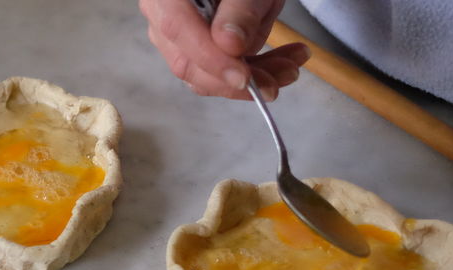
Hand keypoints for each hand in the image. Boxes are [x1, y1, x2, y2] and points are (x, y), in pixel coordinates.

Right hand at [140, 0, 308, 100]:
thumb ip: (240, 9)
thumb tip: (229, 45)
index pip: (178, 28)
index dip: (211, 58)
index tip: (244, 78)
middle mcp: (161, 14)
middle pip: (189, 61)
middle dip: (238, 77)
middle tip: (279, 78)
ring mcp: (177, 36)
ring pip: (207, 74)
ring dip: (253, 76)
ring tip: (290, 68)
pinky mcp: (197, 49)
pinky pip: (219, 71)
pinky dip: (254, 70)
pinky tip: (283, 64)